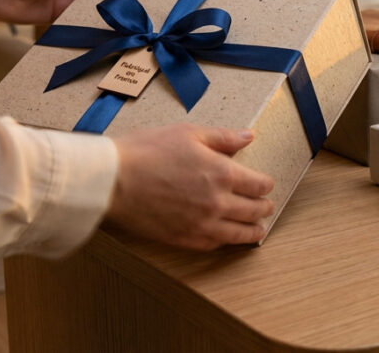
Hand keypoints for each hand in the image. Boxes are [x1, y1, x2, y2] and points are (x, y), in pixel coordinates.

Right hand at [106, 124, 274, 249]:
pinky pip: (214, 245)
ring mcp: (201, 224)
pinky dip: (225, 242)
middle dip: (264, 208)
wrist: (112, 180)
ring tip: (258, 230)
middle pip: (254, 211)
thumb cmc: (146, 151)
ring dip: (252, 231)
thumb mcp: (188, 133)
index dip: (266, 185)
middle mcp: (217, 202)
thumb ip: (223, 137)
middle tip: (266, 207)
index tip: (266, 185)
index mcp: (223, 173)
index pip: (259, 185)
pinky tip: (227, 238)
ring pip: (239, 234)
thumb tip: (249, 136)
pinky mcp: (183, 239)